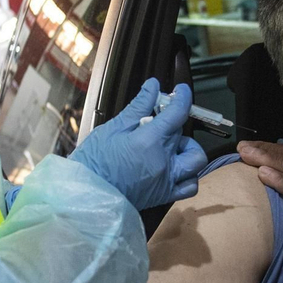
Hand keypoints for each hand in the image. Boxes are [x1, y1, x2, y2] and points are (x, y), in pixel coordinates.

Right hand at [72, 79, 208, 209]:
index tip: (182, 91)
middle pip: (183, 133)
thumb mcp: (113, 128)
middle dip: (174, 123)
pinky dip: (188, 175)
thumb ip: (138, 107)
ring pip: (196, 160)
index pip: (177, 113)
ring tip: (172, 147)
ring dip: (189, 149)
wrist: (86, 196)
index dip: (183, 97)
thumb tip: (153, 86)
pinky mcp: (164, 195)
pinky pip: (189, 186)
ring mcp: (166, 180)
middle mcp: (163, 161)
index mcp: (149, 141)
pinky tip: (175, 167)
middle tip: (159, 122)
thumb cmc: (94, 162)